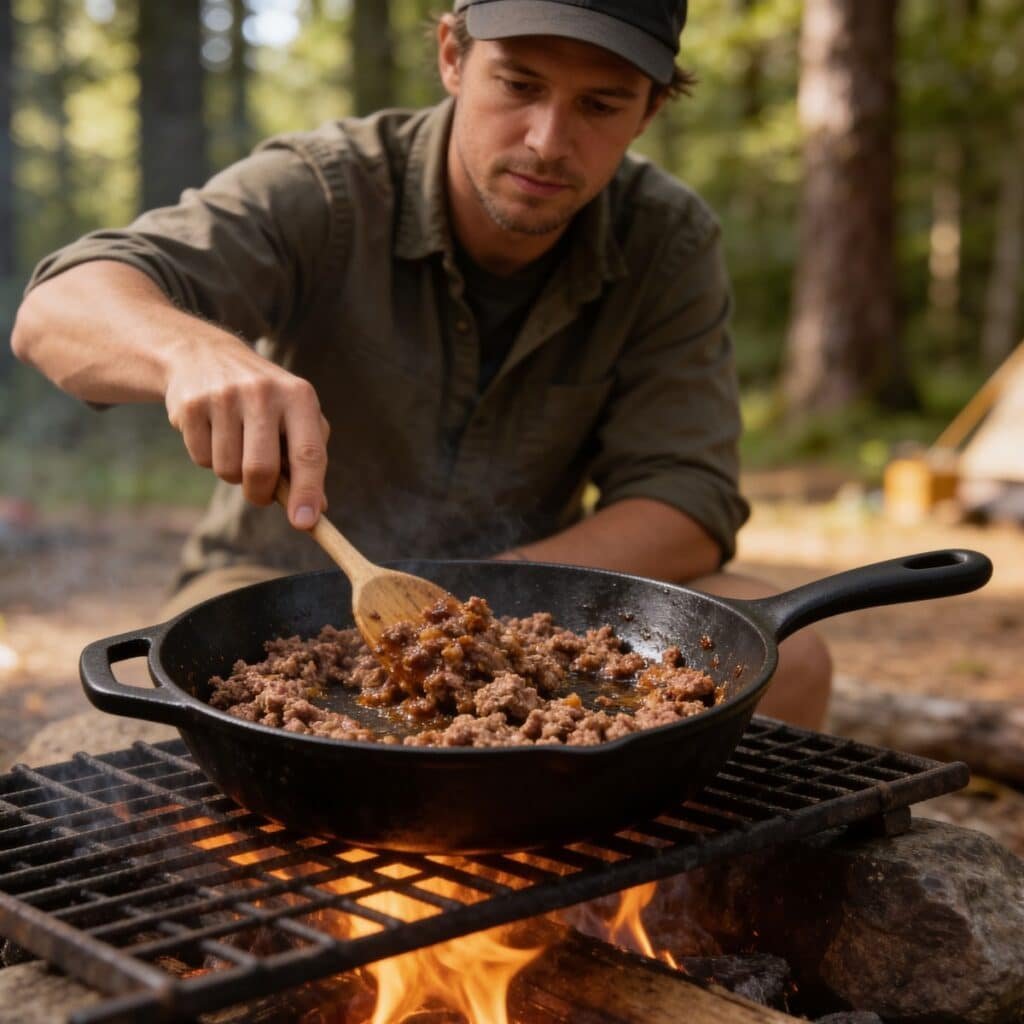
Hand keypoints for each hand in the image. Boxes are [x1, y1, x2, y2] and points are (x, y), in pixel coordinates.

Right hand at [165, 332, 329, 529]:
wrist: (204, 355)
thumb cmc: (265, 401)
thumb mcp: (295, 417)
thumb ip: (310, 461)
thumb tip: (317, 510)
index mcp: (299, 396)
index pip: (309, 453)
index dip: (308, 492)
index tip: (305, 523)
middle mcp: (263, 393)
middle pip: (262, 469)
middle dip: (261, 493)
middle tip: (261, 493)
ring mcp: (224, 396)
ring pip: (228, 470)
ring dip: (233, 474)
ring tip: (236, 445)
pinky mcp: (190, 405)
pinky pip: (201, 459)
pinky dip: (207, 458)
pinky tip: (212, 431)